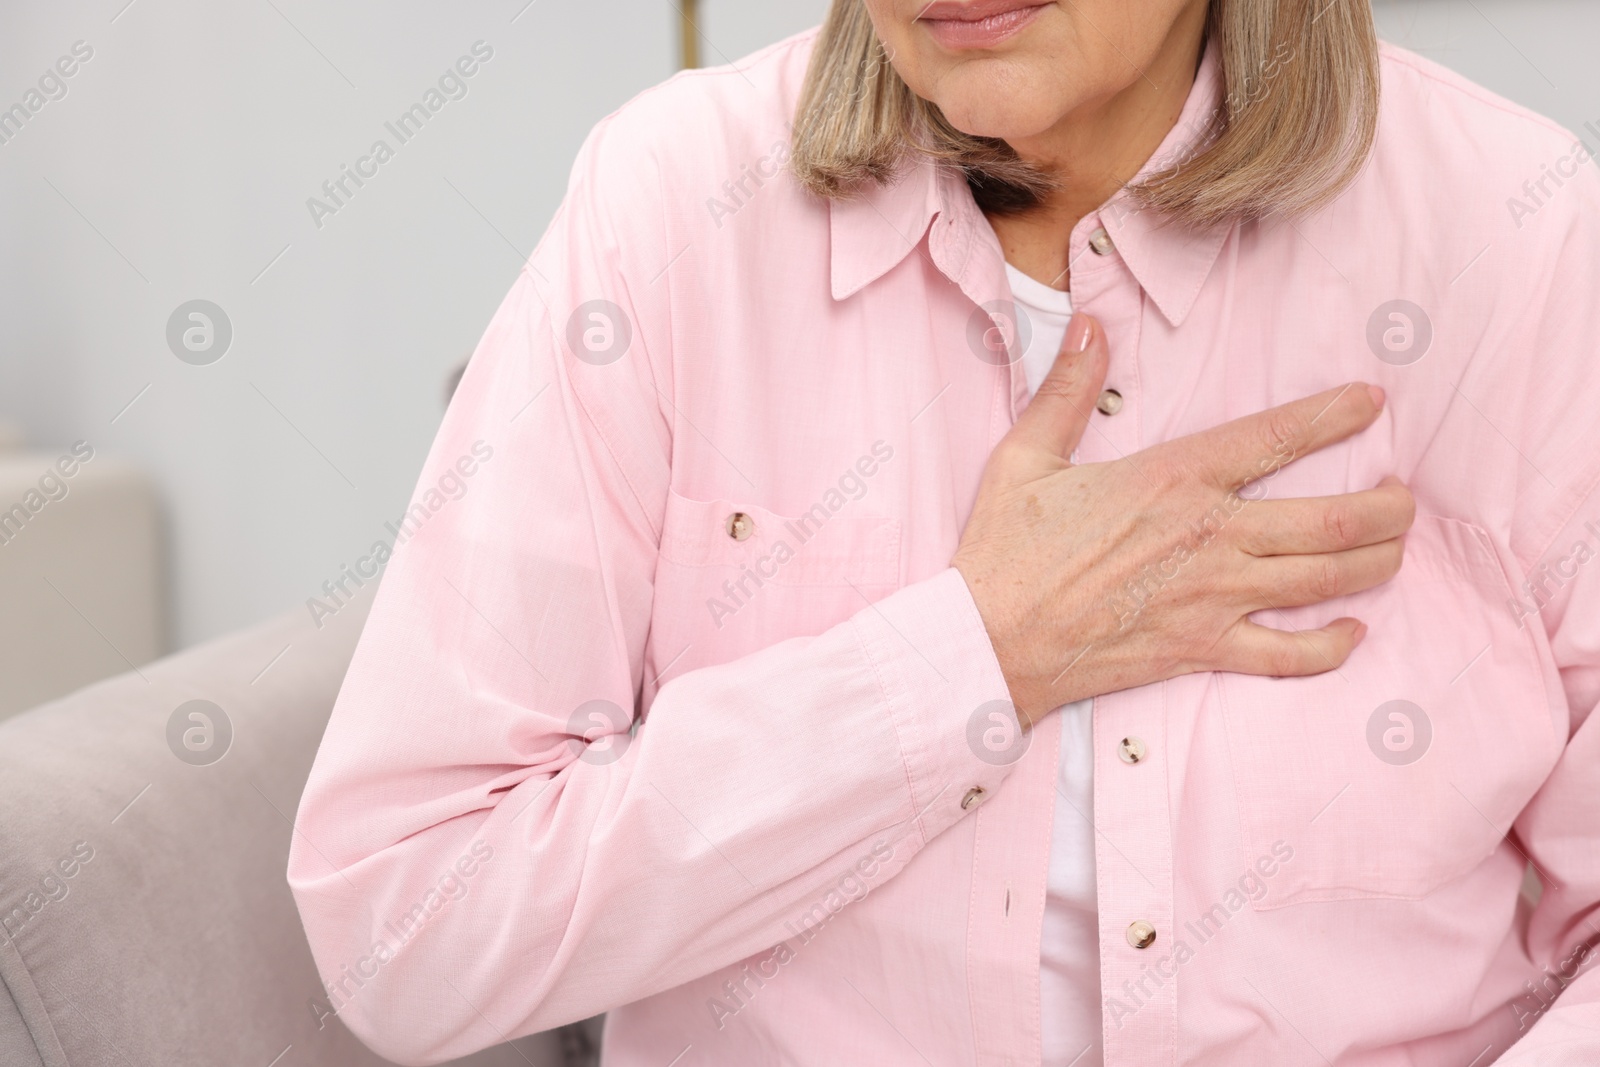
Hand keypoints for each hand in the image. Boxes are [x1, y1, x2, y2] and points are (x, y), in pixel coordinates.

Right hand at [952, 313, 1414, 724]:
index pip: (1275, 438)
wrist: (988, 641)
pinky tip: (1352, 630)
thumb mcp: (1026, 458)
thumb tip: (1090, 327)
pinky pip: (1290, 654)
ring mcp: (1213, 598)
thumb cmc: (1004, 553)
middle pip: (1332, 520)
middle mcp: (1210, 536)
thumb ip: (1068, 390)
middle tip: (1403, 496)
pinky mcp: (1204, 650)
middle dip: (1386, 506)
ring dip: (1376, 563)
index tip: (1372, 402)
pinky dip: (1331, 644)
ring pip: (1326, 579)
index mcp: (1173, 480)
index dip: (1333, 415)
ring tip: (1395, 548)